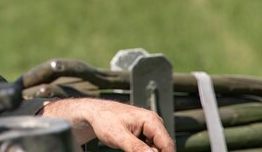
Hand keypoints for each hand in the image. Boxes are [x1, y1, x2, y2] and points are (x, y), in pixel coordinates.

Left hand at [39, 98, 174, 151]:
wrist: (94, 114)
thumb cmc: (104, 119)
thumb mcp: (118, 136)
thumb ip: (136, 148)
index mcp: (151, 120)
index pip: (167, 145)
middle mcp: (154, 124)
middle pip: (163, 149)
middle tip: (132, 151)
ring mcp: (150, 130)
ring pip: (156, 150)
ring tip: (129, 148)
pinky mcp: (145, 136)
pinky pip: (149, 150)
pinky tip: (131, 150)